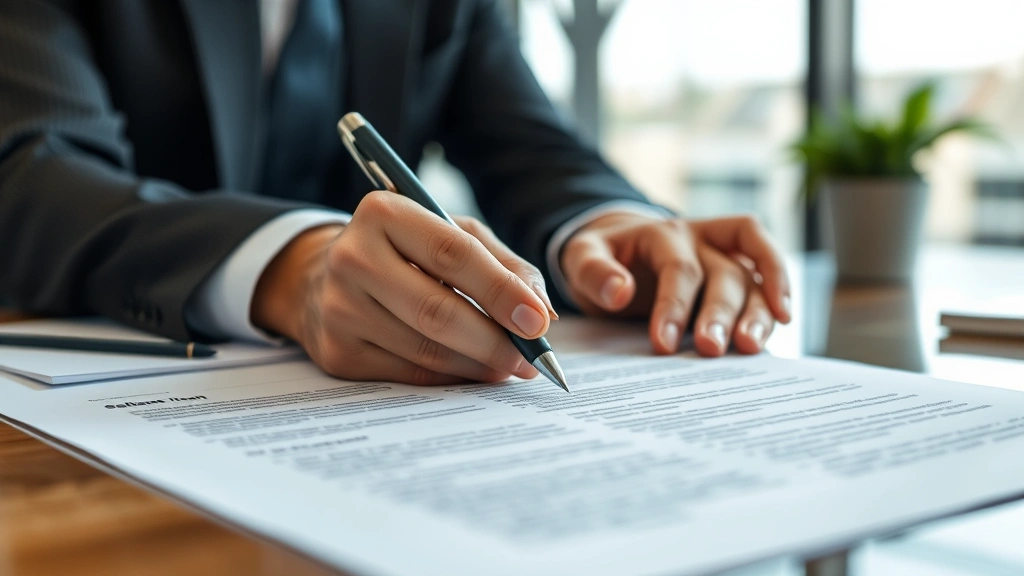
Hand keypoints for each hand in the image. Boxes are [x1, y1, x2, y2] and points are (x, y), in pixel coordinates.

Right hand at [252, 191, 556, 384]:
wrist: (322, 277)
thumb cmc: (404, 251)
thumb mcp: (452, 234)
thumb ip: (503, 265)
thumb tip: (542, 312)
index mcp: (384, 213)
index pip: (453, 254)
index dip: (501, 291)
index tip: (539, 322)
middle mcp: (352, 258)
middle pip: (437, 311)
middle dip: (495, 340)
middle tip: (531, 358)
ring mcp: (338, 308)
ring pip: (425, 349)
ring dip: (477, 364)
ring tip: (509, 366)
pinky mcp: (336, 351)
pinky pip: (408, 373)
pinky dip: (450, 377)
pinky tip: (473, 371)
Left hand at [560, 213, 790, 355]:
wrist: (619, 248)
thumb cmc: (602, 257)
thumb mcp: (581, 256)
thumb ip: (593, 272)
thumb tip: (619, 293)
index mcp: (662, 234)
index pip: (678, 268)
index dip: (673, 306)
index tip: (662, 344)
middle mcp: (700, 239)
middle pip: (723, 272)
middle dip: (718, 313)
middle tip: (710, 349)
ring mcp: (722, 255)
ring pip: (752, 277)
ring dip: (756, 311)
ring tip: (749, 347)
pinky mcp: (736, 272)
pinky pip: (763, 278)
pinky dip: (778, 292)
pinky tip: (782, 321)